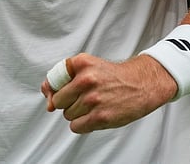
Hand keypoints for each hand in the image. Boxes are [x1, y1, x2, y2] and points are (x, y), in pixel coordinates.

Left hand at [40, 53, 177, 133]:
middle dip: (68, 102)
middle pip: (59, 101)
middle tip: (83, 98)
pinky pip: (76, 127)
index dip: (55, 89)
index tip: (61, 91)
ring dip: (77, 113)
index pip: (53, 80)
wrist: (141, 85)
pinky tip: (94, 115)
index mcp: (82, 63)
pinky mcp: (100, 117)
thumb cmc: (114, 77)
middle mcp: (86, 79)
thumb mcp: (89, 66)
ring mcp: (93, 99)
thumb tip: (47, 98)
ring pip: (68, 115)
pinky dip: (82, 124)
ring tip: (93, 105)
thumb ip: (64, 78)